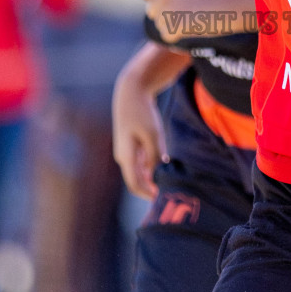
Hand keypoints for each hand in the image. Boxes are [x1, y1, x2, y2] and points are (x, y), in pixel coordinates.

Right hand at [112, 42, 173, 198]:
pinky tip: (163, 166)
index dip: (147, 194)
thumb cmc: (142, 112)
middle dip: (150, 188)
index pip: (135, 184)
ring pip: (139, 171)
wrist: (131, 91)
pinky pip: (140, 161)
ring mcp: (126, 150)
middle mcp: (123, 156)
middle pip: (137, 179)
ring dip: (151, 177)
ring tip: (167, 182)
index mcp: (126, 156)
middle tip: (167, 193)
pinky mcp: (130, 144)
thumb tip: (158, 173)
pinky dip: (150, 166)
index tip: (160, 200)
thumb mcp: (153, 134)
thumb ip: (155, 156)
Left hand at [138, 0, 254, 41]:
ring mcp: (167, 9)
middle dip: (164, 15)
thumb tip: (154, 6)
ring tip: (195, 17)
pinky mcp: (173, 24)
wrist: (232, 4)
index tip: (163, 3)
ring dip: (174, 26)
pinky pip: (167, 36)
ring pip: (160, 25)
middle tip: (187, 13)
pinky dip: (178, 36)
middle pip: (150, 12)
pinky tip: (194, 27)